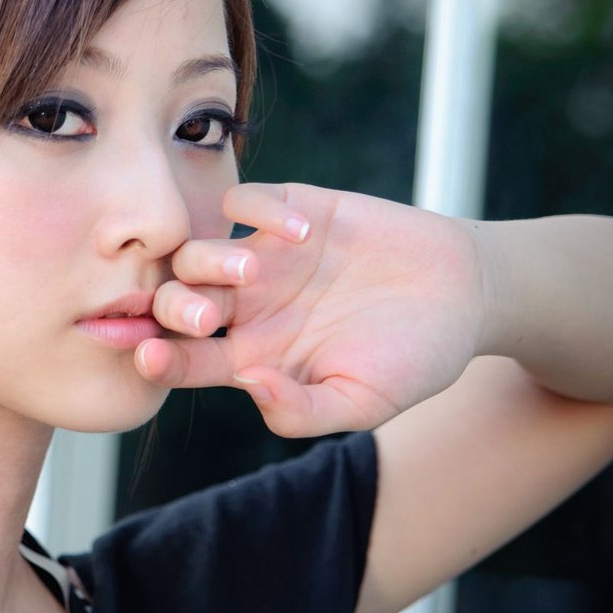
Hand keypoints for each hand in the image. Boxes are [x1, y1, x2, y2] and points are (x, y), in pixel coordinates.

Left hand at [134, 182, 488, 437]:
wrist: (464, 295)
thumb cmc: (411, 359)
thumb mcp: (364, 402)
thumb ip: (304, 410)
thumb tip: (251, 389)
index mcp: (250, 357)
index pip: (187, 360)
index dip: (162, 361)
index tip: (148, 358)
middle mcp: (246, 306)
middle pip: (176, 302)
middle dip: (174, 309)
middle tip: (206, 317)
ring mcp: (264, 258)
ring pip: (197, 251)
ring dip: (209, 260)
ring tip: (256, 270)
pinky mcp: (291, 212)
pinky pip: (245, 202)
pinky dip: (260, 210)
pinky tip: (302, 230)